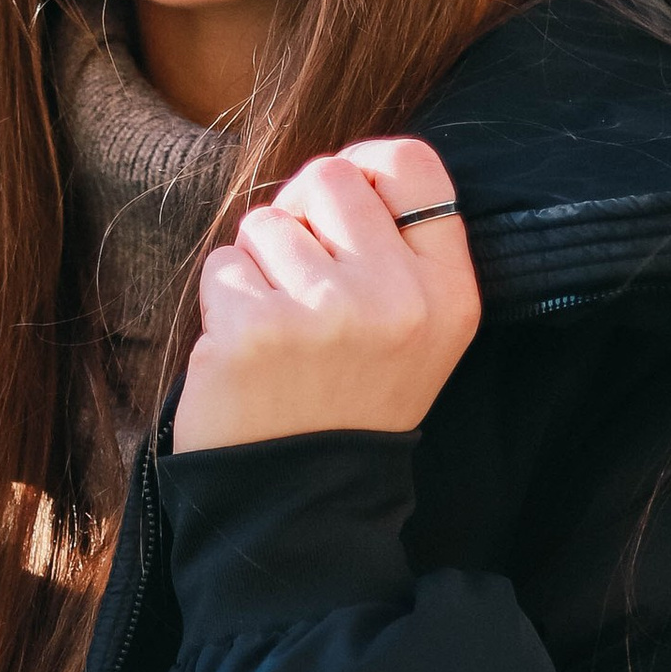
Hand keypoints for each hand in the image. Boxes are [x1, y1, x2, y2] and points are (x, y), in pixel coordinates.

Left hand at [172, 135, 478, 453]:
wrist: (301, 504)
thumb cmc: (346, 403)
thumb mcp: (414, 332)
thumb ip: (397, 251)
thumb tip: (342, 169)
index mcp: (448, 294)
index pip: (413, 167)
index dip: (366, 167)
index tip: (340, 204)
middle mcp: (397, 298)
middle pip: (329, 178)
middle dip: (299, 215)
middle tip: (297, 278)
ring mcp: (326, 313)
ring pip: (266, 221)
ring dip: (257, 265)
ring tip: (277, 328)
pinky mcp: (257, 330)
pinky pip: (222, 265)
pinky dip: (222, 301)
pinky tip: (246, 351)